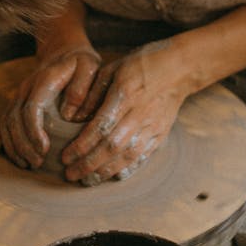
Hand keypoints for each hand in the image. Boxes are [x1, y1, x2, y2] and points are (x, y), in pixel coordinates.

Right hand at [0, 46, 99, 168]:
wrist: (64, 49)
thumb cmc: (80, 62)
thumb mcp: (89, 66)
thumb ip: (82, 87)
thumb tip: (69, 115)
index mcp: (44, 81)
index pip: (31, 109)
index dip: (34, 132)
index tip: (44, 150)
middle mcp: (26, 88)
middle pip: (15, 119)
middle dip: (23, 145)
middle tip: (37, 163)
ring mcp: (19, 95)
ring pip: (6, 122)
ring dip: (13, 145)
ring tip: (26, 164)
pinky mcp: (17, 101)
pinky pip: (3, 119)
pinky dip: (0, 136)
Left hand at [61, 38, 189, 184]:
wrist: (180, 68)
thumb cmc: (142, 64)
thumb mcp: (112, 69)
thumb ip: (93, 93)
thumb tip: (73, 117)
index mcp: (124, 95)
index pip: (99, 127)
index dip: (81, 146)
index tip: (65, 157)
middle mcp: (138, 114)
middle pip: (111, 147)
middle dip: (89, 164)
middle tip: (70, 174)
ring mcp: (152, 127)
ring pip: (126, 156)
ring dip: (105, 171)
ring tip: (87, 181)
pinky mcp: (160, 134)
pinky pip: (142, 157)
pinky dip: (127, 169)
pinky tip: (113, 177)